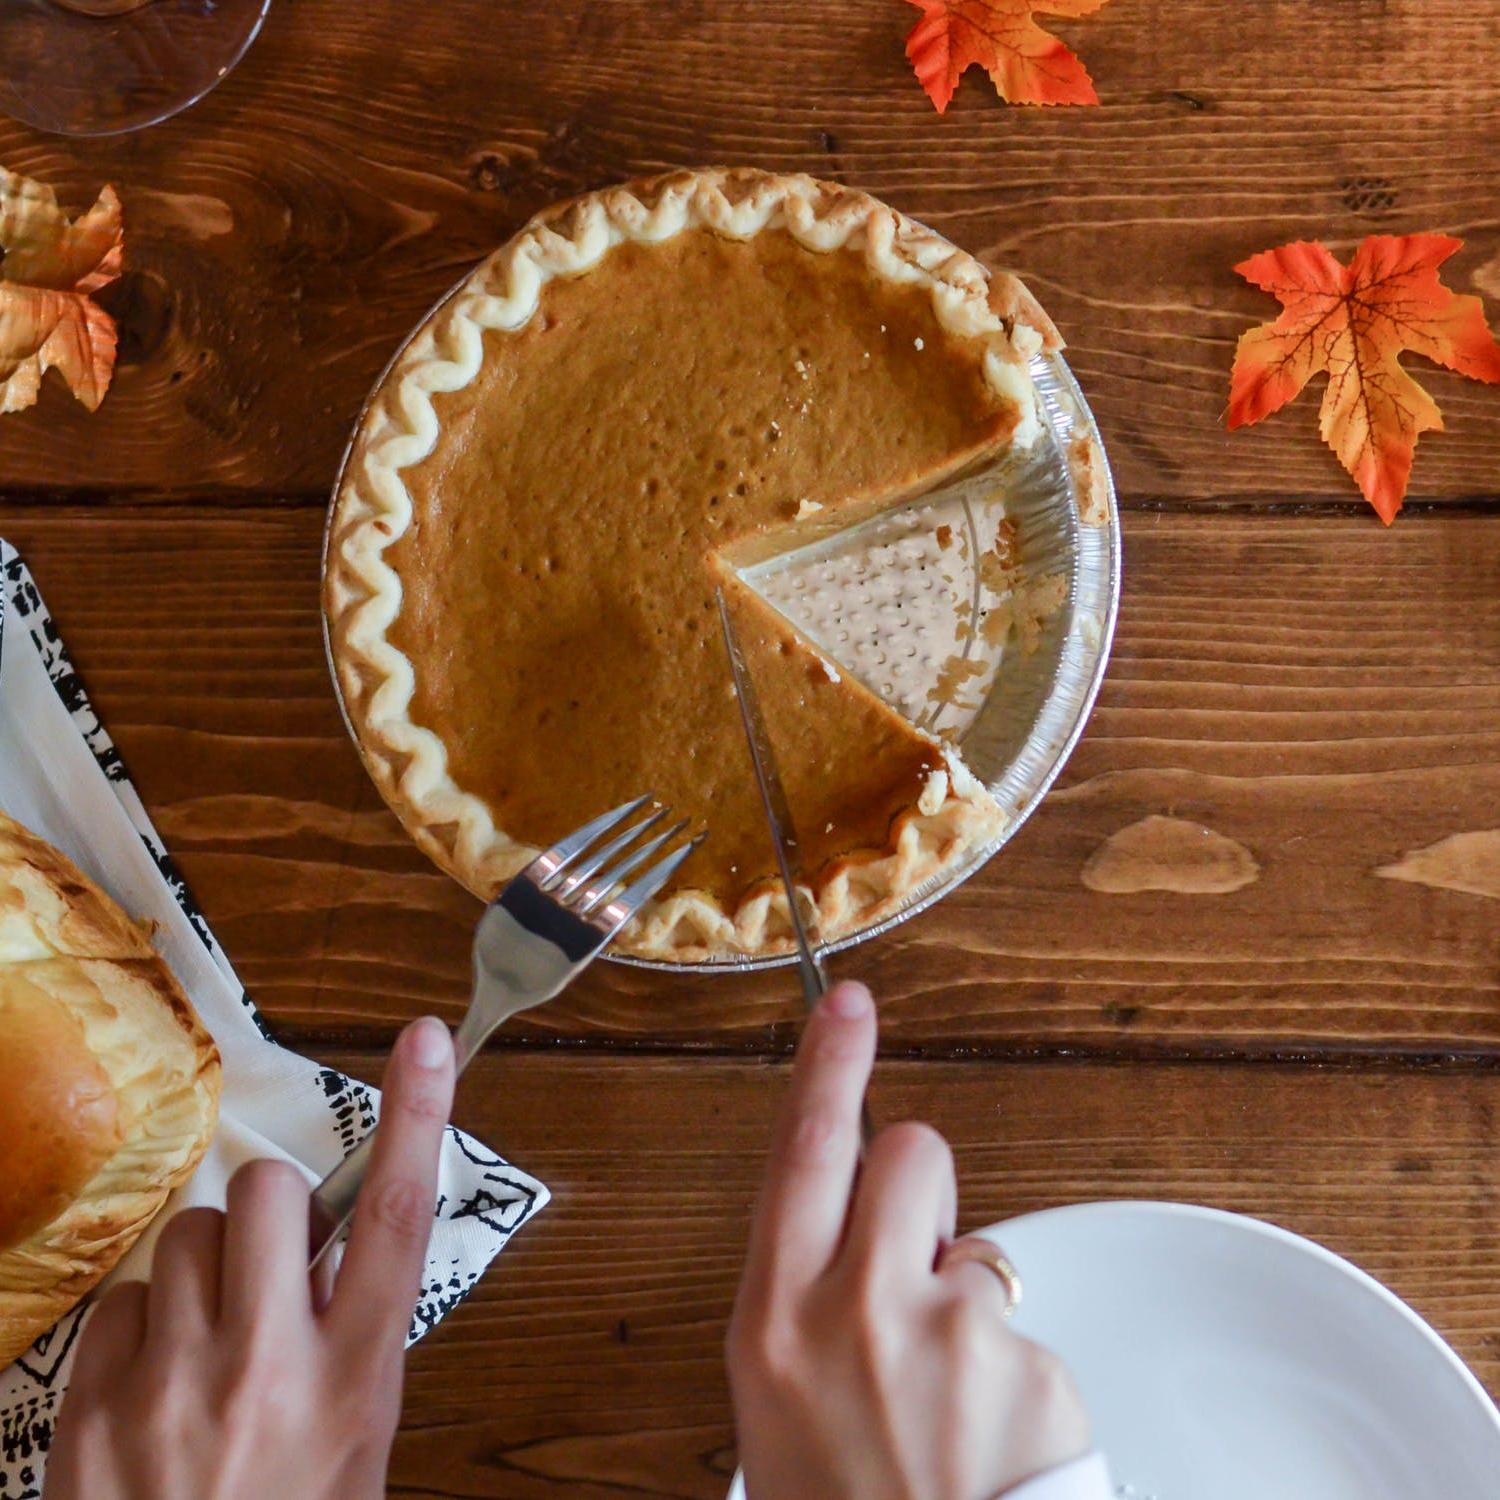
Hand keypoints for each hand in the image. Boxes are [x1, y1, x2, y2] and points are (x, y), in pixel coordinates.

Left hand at [45, 1016, 456, 1499]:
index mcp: (353, 1378)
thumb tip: (325, 1255)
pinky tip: (153, 1387)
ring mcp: (171, 1384)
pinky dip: (141, 1328)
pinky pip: (121, 1303)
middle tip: (272, 1263)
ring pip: (185, 1238)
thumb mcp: (354, 1443)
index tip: (427, 1039)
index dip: (418, 1117)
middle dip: (270, 1207)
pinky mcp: (90, 1406)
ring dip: (203, 1270)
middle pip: (268, 1195)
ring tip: (208, 1341)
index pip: (397, 1220)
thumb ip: (349, 1341)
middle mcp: (268, 1368)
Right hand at [727, 982, 1089, 1499]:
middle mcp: (855, 1311)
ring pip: (974, 1248)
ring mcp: (949, 1336)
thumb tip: (844, 1234)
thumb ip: (802, 1303)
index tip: (846, 1000)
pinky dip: (1012, 1370)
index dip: (826, 1064)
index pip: (802, 1151)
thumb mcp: (774, 1405)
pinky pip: (1023, 1327)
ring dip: (963, 1298)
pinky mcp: (1030, 1367)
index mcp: (774, 1320)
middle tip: (911, 1256)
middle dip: (913, 1180)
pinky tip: (991, 1438)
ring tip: (948, 1399)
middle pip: (907, 1153)